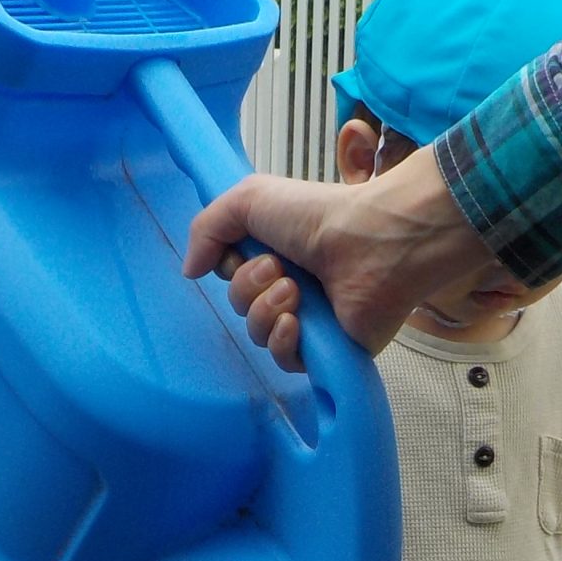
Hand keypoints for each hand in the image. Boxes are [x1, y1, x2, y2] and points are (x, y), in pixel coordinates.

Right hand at [184, 145, 496, 369]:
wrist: (372, 244)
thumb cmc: (318, 215)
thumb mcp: (248, 199)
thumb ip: (206, 228)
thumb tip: (190, 271)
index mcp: (275, 251)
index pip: (230, 275)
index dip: (229, 267)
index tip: (246, 251)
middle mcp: (291, 285)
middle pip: (240, 306)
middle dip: (249, 288)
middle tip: (281, 269)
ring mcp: (310, 320)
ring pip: (258, 334)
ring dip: (266, 311)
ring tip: (295, 291)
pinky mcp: (327, 350)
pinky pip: (285, 361)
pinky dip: (283, 341)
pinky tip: (297, 322)